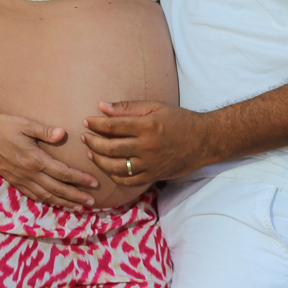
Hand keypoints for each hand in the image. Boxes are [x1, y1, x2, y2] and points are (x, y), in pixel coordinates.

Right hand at [0, 114, 99, 208]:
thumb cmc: (4, 126)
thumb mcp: (25, 124)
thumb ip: (45, 131)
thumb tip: (63, 134)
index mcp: (34, 159)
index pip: (62, 173)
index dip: (80, 179)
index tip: (94, 183)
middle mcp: (29, 173)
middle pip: (57, 189)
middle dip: (76, 197)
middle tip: (92, 202)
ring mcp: (21, 180)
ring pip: (46, 196)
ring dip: (64, 203)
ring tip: (78, 208)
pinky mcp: (14, 182)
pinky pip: (33, 196)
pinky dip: (47, 202)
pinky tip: (55, 203)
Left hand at [81, 100, 210, 186]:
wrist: (203, 141)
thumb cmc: (178, 119)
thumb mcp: (155, 107)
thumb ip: (128, 107)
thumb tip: (102, 106)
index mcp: (147, 126)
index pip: (113, 126)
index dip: (96, 124)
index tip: (86, 121)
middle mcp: (147, 147)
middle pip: (110, 148)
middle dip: (92, 142)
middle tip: (85, 137)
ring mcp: (150, 164)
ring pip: (116, 167)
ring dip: (99, 160)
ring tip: (91, 153)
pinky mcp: (154, 176)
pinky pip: (128, 181)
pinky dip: (114, 175)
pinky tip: (107, 167)